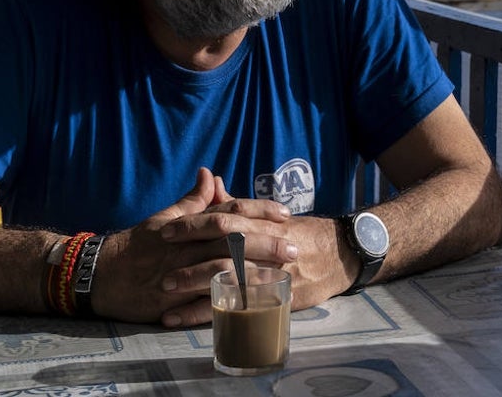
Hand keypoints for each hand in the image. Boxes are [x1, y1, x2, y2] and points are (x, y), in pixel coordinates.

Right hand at [90, 168, 293, 326]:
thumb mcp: (164, 218)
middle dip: (266, 243)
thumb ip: (192, 200)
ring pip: (221, 270)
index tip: (285, 213)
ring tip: (280, 278)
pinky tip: (250, 308)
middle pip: (232, 241)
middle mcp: (186, 247)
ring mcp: (179, 274)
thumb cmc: (136, 245)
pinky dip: (227, 304)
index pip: (229, 211)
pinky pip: (203, 303)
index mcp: (188, 225)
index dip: (258, 211)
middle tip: (294, 247)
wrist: (100, 274)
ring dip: (253, 273)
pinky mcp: (171, 302)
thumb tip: (209, 175)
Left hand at [163, 194, 356, 313]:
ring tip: (164, 292)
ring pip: (229, 277)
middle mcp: (266, 244)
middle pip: (224, 246)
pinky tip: (182, 319)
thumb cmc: (302, 233)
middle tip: (160, 262)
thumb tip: (211, 182)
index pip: (225, 218)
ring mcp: (271, 271)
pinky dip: (207, 313)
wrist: (342, 254)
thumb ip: (238, 204)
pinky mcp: (275, 297)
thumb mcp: (272, 216)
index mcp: (262, 223)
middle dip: (189, 255)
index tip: (166, 231)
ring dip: (193, 285)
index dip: (194, 224)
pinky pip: (237, 306)